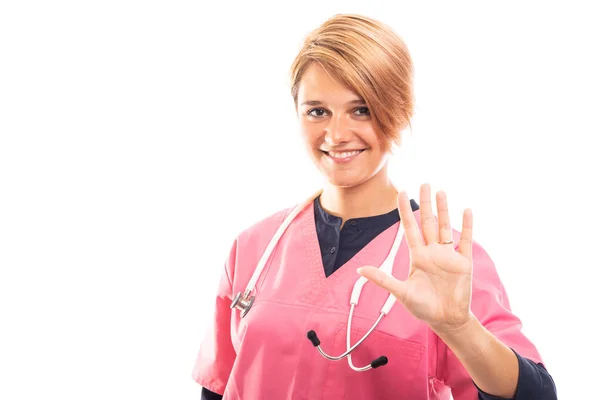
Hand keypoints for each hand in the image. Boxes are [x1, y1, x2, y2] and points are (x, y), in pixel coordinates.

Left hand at [358, 184, 473, 334]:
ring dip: (444, 210)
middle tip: (424, 183)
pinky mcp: (464, 262)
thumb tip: (360, 269)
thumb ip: (382, 279)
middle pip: (428, 222)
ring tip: (441, 191)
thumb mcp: (401, 292)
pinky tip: (466, 210)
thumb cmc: (423, 307)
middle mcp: (432, 252)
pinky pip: (466, 240)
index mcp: (417, 256)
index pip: (410, 227)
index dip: (405, 210)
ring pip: (445, 227)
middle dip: (426, 203)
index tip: (402, 192)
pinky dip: (467, 226)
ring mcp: (448, 255)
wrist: (446, 320)